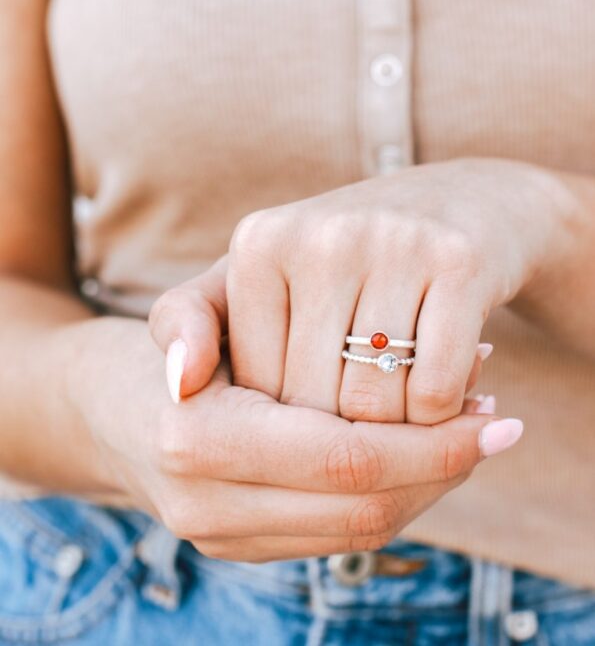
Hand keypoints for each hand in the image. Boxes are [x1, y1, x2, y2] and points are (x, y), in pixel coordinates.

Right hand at [75, 330, 516, 561]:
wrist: (108, 414)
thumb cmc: (156, 351)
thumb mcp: (173, 313)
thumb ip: (182, 322)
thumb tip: (191, 365)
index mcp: (197, 443)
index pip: (343, 460)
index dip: (429, 442)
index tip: (495, 413)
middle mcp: (208, 507)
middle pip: (364, 507)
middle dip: (443, 468)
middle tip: (498, 420)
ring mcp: (226, 537)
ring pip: (360, 530)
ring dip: (426, 484)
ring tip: (469, 431)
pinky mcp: (243, 547)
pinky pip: (340, 533)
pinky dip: (392, 495)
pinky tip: (421, 452)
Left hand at [151, 159, 552, 423]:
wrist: (462, 204)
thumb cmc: (350, 257)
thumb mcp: (264, 276)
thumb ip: (196, 321)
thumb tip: (176, 387)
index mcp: (258, 243)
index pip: (254, 388)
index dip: (289, 422)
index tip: (320, 404)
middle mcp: (320, 234)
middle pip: (312, 402)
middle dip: (342, 433)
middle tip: (371, 421)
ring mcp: (392, 242)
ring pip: (374, 405)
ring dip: (394, 432)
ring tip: (405, 407)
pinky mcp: (458, 262)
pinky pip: (435, 389)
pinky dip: (441, 415)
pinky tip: (447, 389)